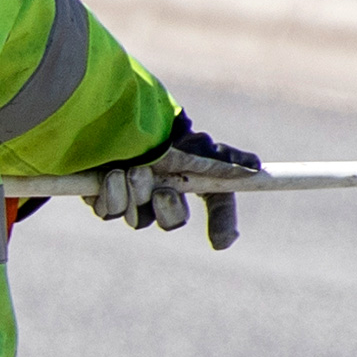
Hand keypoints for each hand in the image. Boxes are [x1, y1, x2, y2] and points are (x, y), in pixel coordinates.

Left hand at [83, 120, 260, 248]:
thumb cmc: (154, 128)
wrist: (111, 114)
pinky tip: (109, 175)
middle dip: (168, 208)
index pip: (215, 206)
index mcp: (191, 178)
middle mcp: (163, 192)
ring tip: (128, 169)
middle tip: (162, 191)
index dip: (221, 225)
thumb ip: (222, 157)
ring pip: (138, 219)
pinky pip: (110, 212)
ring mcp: (132, 198)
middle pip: (173, 221)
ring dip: (136, 195)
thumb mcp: (188, 141)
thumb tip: (255, 166)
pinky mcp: (102, 197)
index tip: (219, 241)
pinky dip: (112, 195)